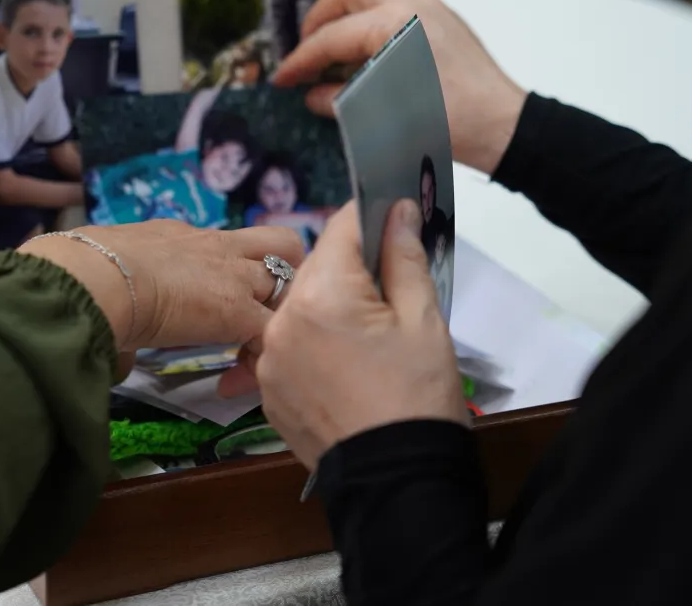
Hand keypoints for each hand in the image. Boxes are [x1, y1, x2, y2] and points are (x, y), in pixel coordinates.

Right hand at [20, 221, 305, 351]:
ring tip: (258, 350)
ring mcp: (232, 275)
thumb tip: (117, 351)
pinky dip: (265, 356)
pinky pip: (272, 333)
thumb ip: (120, 305)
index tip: (212, 303)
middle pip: (279, 244)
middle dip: (284, 275)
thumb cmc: (83, 274)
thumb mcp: (108, 276)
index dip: (232, 272)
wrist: (92, 276)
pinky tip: (240, 381)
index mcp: (183, 237)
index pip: (226, 246)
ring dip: (283, 313)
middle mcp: (217, 247)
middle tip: (264, 314)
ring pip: (291, 281)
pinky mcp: (238, 310)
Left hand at [250, 201, 468, 469]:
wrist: (397, 482)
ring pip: (299, 308)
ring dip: (328, 309)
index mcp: (320, 296)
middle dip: (351, 271)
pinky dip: (313, 345)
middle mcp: (280, 322)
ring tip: (368, 339)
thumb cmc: (417, 398)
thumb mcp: (423, 319)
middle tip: (390, 295)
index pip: (341, 228)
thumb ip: (404, 257)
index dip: (373, 220)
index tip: (394, 221)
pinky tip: (345, 366)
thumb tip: (399, 209)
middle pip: (316, 268)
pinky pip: (288, 347)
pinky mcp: (268, 391)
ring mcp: (268, 360)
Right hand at [272, 0, 528, 175]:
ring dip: (345, 9)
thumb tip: (312, 94)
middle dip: (318, 19)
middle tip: (305, 50)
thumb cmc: (446, 125)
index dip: (300, 60)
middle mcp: (411, 3)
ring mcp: (430, 4)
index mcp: (394, 24)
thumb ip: (339, 100)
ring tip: (332, 39)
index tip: (281, 79)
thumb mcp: (382, 119)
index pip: (332, 38)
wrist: (501, 125)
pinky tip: (366, 41)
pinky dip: (371, 11)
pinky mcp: (442, 15)